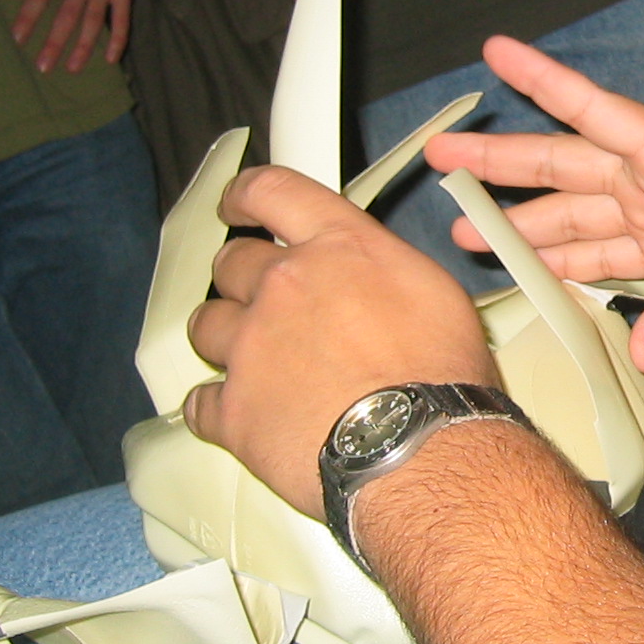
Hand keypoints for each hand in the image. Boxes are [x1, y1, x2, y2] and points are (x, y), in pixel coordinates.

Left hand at [13, 0, 143, 72]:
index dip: (28, 19)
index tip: (18, 39)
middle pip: (66, 18)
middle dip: (54, 44)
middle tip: (43, 67)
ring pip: (93, 22)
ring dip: (82, 48)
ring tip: (72, 68)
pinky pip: (121, 17)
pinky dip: (117, 39)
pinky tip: (110, 58)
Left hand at [184, 166, 496, 519]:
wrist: (420, 452)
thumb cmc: (442, 380)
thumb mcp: (434, 294)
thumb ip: (380, 269)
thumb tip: (368, 274)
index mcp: (340, 248)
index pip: (272, 191)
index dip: (244, 194)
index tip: (235, 205)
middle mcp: (286, 286)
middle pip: (232, 263)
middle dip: (244, 280)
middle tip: (269, 304)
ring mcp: (250, 347)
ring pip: (205, 325)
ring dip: (227, 340)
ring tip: (260, 365)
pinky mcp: (231, 408)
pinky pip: (201, 401)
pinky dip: (219, 408)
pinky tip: (250, 416)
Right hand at [422, 37, 643, 373]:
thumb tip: (642, 350)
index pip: (595, 111)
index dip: (544, 81)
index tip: (497, 49)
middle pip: (563, 166)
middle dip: (500, 163)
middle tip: (439, 156)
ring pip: (572, 215)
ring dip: (521, 225)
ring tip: (465, 234)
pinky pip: (602, 253)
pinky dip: (565, 263)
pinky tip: (528, 271)